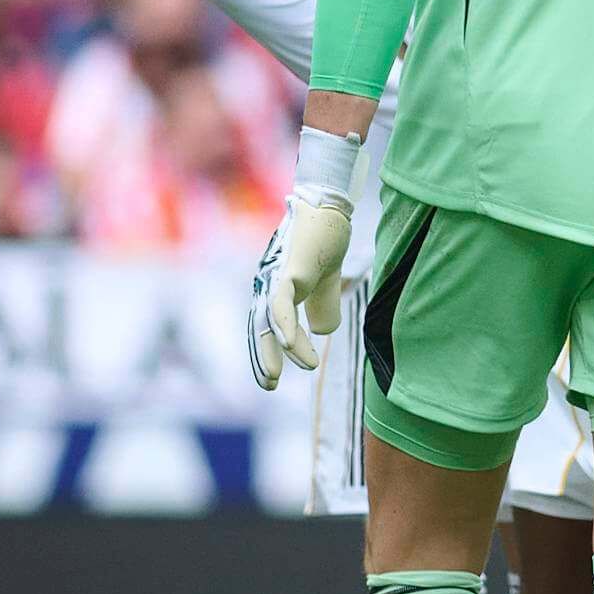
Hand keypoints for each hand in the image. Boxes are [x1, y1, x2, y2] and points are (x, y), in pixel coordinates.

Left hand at [249, 185, 351, 384]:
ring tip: (280, 374)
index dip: (270, 351)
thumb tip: (323, 332)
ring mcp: (278, 277)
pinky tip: (291, 344)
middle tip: (269, 385)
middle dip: (264, 357)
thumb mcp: (328, 281)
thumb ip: (324, 305)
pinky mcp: (289, 270)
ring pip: (270, 319)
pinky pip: (282, 302)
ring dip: (276, 348)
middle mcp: (270, 284)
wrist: (331, 208)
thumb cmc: (327, 239)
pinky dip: (285, 324)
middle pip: (263, 326)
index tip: (272, 379)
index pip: (270, 326)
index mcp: (280, 289)